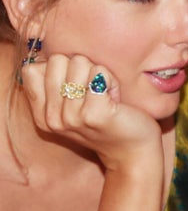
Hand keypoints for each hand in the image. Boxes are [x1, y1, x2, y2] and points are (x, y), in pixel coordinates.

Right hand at [20, 54, 161, 171]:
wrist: (132, 152)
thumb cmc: (106, 121)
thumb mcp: (71, 106)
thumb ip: (55, 85)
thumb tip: (51, 57)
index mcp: (41, 115)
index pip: (31, 69)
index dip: (59, 69)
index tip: (77, 89)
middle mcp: (51, 118)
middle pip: (57, 60)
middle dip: (82, 69)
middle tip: (95, 92)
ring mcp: (71, 117)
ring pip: (80, 62)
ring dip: (100, 75)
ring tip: (106, 97)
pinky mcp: (94, 114)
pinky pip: (99, 72)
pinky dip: (112, 80)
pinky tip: (115, 100)